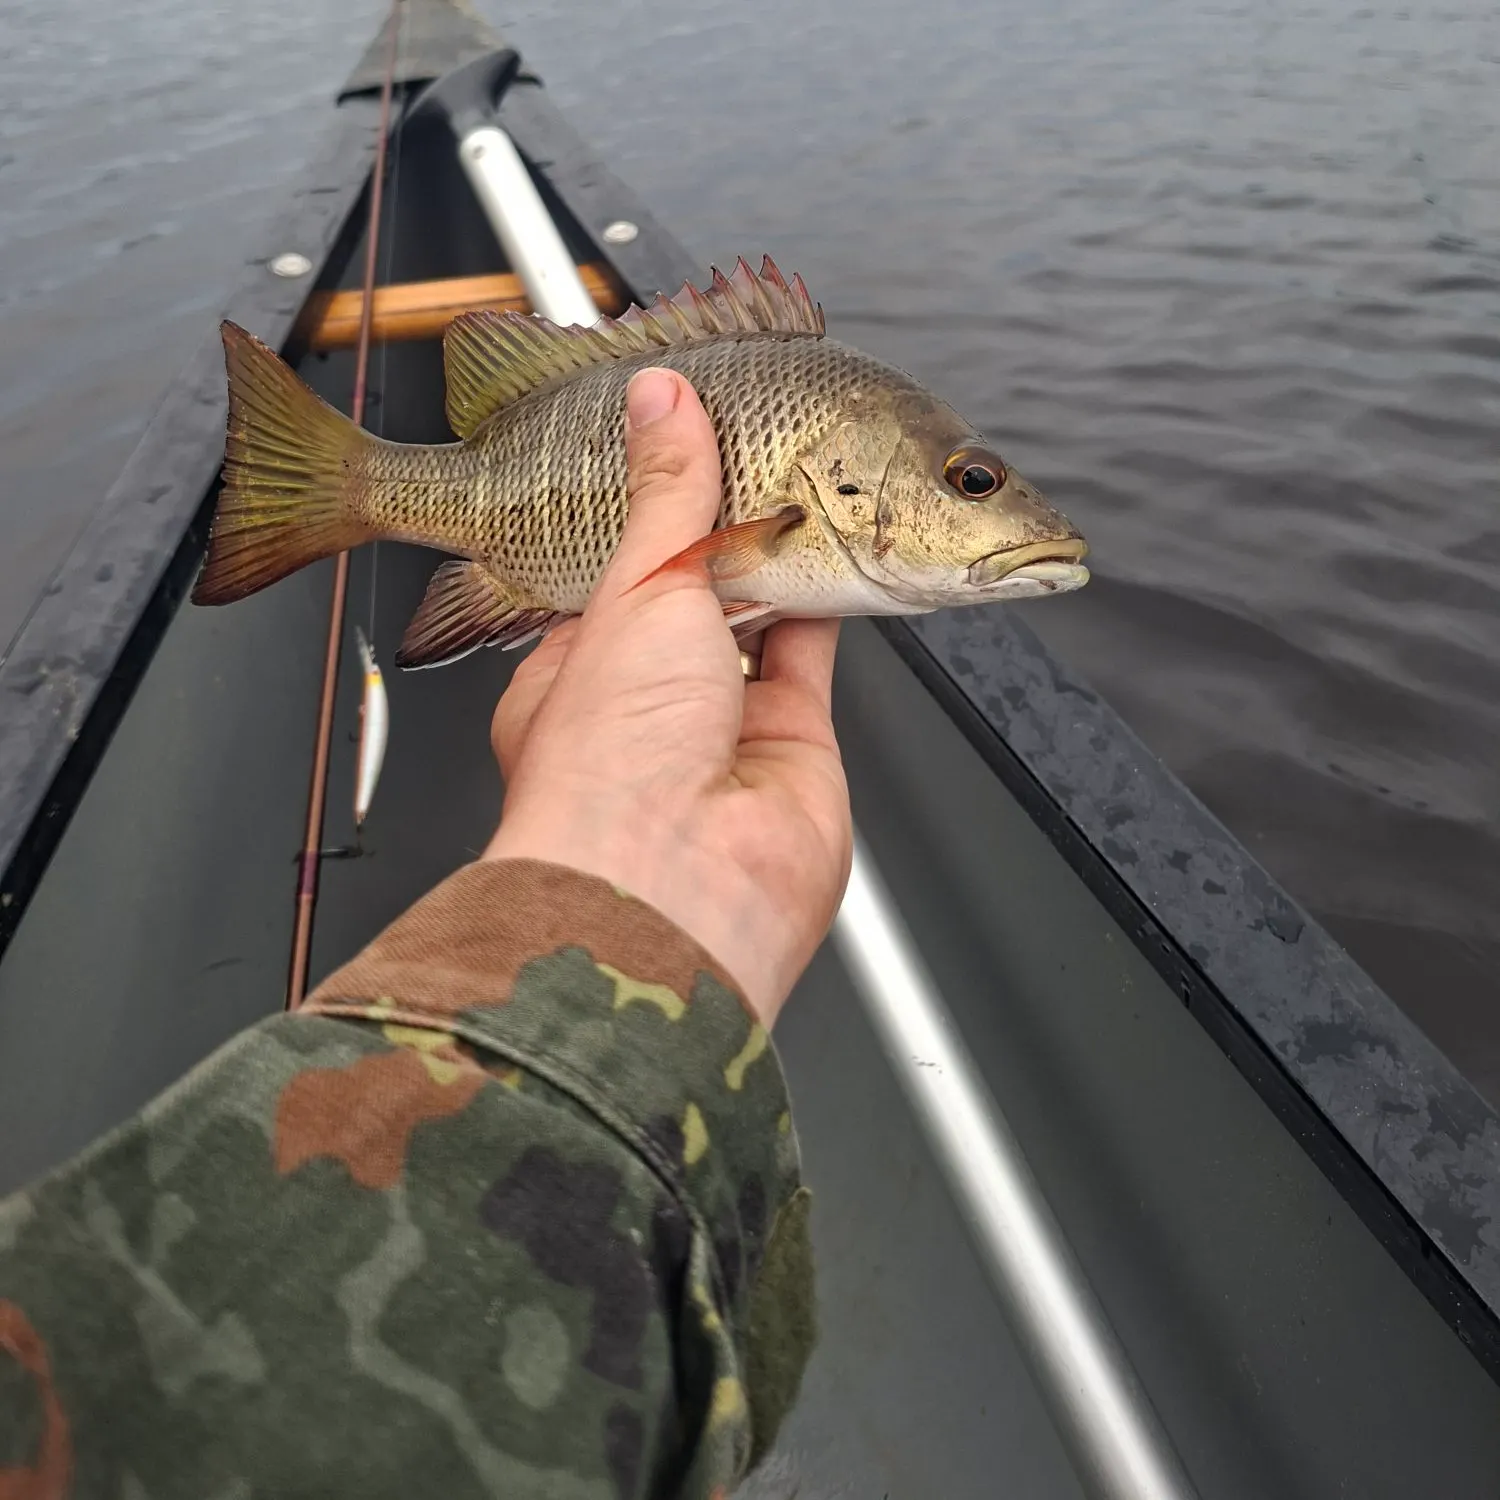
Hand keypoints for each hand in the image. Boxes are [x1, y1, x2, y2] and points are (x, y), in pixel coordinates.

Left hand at [483, 367, 852, 1026]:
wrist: (678, 883)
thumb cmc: (609, 760)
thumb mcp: (631, 585)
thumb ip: (665, 488)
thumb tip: (662, 399)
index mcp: (573, 667)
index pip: (611, 570)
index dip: (645, 511)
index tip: (674, 452)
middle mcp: (647, 703)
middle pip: (690, 595)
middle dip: (717, 535)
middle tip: (742, 455)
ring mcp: (721, 727)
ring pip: (757, 619)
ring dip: (774, 558)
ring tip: (790, 480)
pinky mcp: (793, 742)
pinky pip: (815, 652)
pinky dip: (827, 595)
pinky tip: (833, 540)